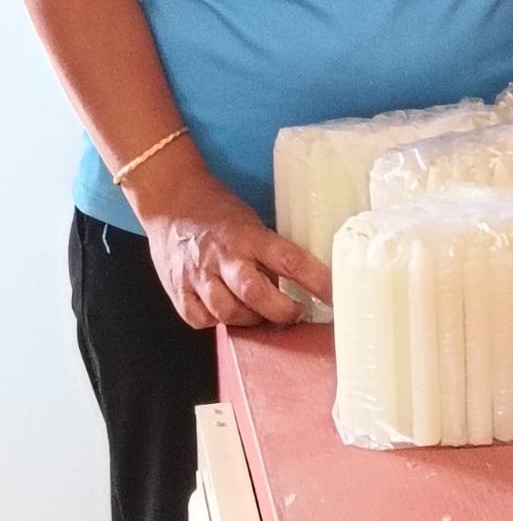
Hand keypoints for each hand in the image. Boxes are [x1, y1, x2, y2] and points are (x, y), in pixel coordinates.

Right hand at [125, 155, 332, 328]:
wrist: (170, 198)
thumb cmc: (217, 209)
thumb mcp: (252, 220)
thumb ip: (268, 251)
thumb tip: (298, 281)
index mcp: (248, 235)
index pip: (290, 261)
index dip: (316, 281)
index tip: (333, 295)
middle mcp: (223, 257)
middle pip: (255, 294)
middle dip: (281, 311)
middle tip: (296, 313)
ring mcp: (198, 276)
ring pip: (228, 313)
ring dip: (250, 320)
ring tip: (260, 313)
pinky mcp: (177, 290)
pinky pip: (200, 320)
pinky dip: (217, 321)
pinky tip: (226, 311)